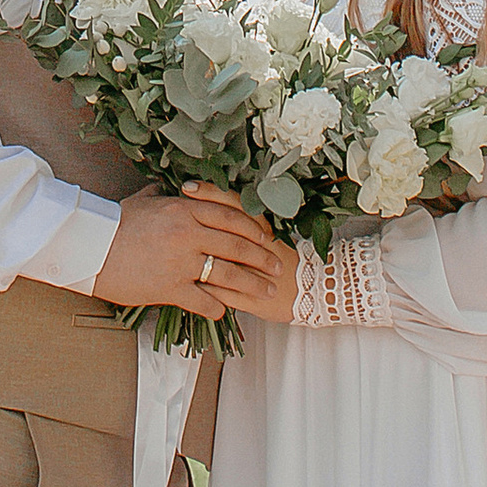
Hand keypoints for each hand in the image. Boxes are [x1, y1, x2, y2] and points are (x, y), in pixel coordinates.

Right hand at [94, 185, 282, 317]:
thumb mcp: (142, 201)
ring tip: (265, 292)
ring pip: (227, 274)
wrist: (91, 247)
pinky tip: (226, 311)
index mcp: (184, 208)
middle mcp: (188, 233)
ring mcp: (181, 261)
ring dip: (250, 285)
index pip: (230, 216)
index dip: (253, 228)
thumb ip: (161, 195)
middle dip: (260, 258)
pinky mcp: (170, 287)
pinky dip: (218, 307)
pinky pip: (203, 300)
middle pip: (236, 245)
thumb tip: (168, 187)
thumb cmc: (114, 222)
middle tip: (276, 267)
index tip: (266, 237)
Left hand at [183, 182, 298, 323]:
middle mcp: (260, 247)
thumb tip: (207, 204)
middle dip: (196, 222)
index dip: (211, 194)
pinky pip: (225, 294)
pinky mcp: (254, 299)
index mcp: (262, 228)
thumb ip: (240, 222)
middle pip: (225, 230)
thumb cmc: (282, 259)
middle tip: (172, 213)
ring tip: (172, 254)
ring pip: (223, 264)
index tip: (187, 186)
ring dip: (196, 260)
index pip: (235, 204)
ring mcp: (257, 274)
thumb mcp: (266, 235)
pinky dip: (205, 292)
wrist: (314, 290)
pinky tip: (185, 287)